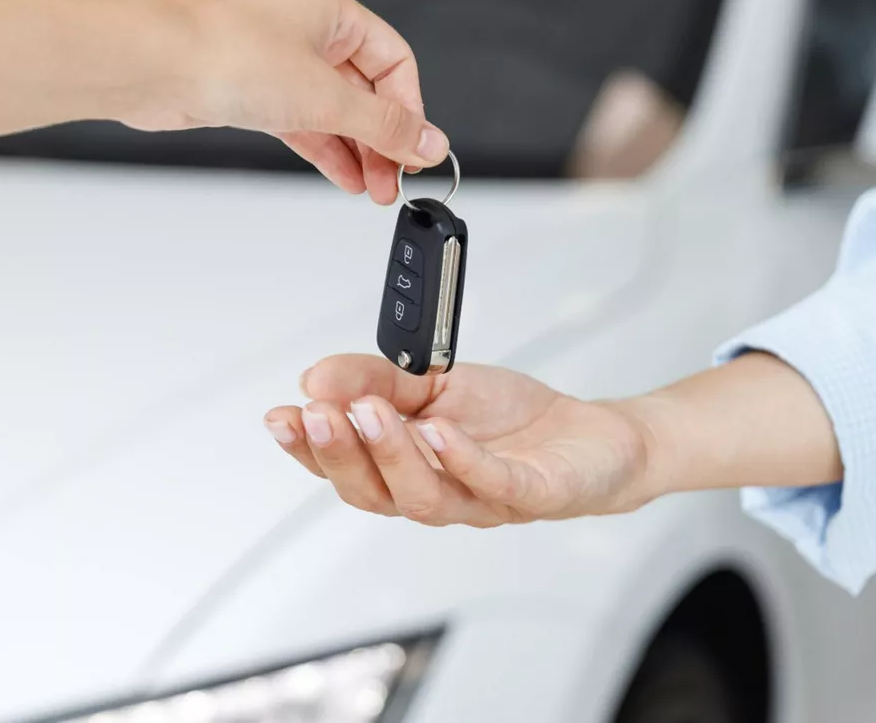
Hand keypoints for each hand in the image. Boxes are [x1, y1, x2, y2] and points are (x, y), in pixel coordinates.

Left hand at [118, 0, 448, 204]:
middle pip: (367, 92)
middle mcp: (309, 33)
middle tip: (395, 180)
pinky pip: (306, 125)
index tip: (416, 151)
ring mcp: (281, 64)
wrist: (155, 69)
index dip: (410, 110)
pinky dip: (327, 151)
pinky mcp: (256, 94)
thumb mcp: (325, 97)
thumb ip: (383, 125)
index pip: (395, 62)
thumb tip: (429, 143)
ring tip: (373, 189)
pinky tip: (345, 178)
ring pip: (336, 113)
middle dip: (383, 140)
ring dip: (358, 152)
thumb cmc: (228, 56)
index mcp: (332, 12)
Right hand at [263, 355, 653, 525]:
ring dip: (390, 454)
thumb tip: (318, 376)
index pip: (345, 469)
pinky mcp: (532, 494)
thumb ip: (377, 379)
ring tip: (369, 412)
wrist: (594, 438)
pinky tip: (438, 430)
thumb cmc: (512, 421)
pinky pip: (493, 484)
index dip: (307, 449)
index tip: (281, 417)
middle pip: (374, 493)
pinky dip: (462, 459)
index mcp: (407, 468)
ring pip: (423, 498)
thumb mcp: (436, 381)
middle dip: (339, 453)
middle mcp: (438, 493)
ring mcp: (483, 500)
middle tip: (318, 414)